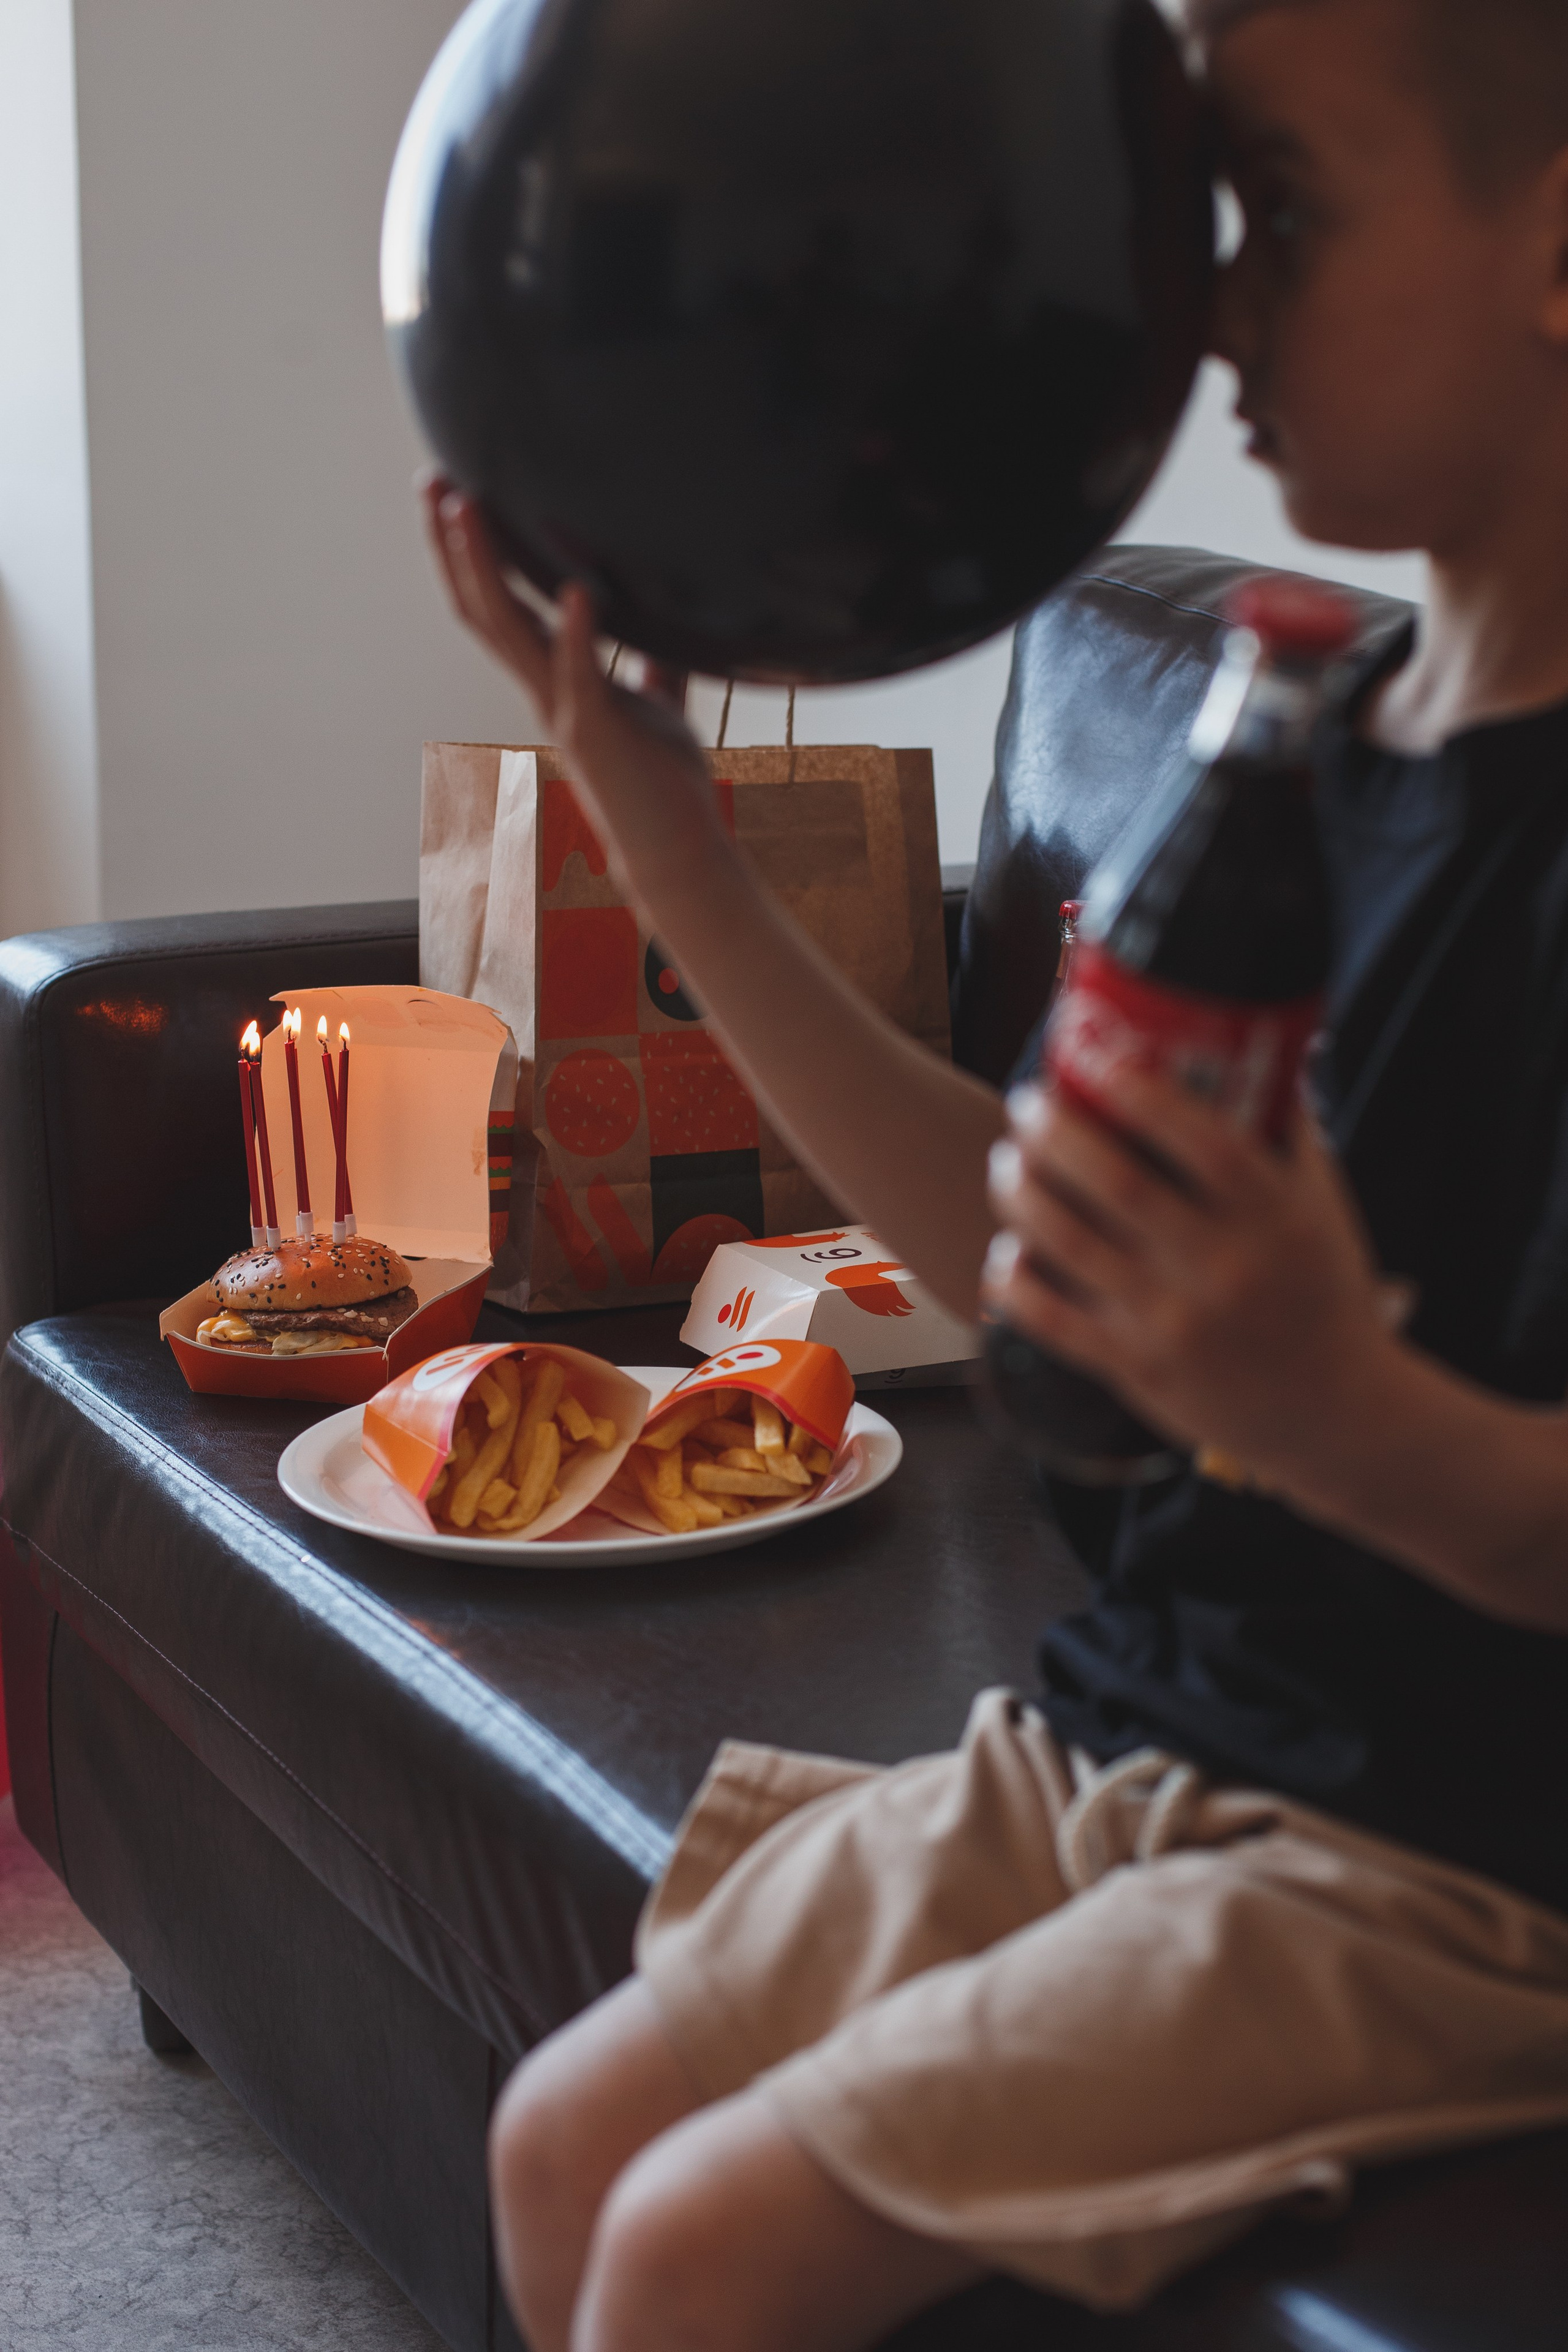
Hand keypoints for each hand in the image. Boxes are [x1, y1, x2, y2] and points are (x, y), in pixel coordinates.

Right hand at [419, 475, 721, 892]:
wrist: (676, 849)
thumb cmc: (664, 779)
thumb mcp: (656, 704)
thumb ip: (649, 664)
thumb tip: (659, 630)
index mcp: (553, 678)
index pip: (496, 604)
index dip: (470, 552)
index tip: (453, 492)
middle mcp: (544, 690)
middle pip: (479, 605)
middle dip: (452, 544)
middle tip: (430, 480)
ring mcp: (564, 710)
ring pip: (507, 632)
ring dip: (486, 567)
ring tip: (470, 507)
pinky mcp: (598, 732)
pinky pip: (580, 677)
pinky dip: (575, 634)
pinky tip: (575, 591)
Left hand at [982, 1070, 1395, 1478]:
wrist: (1335, 1413)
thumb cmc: (1324, 1291)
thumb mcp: (1323, 1208)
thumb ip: (1288, 1133)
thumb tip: (1258, 1042)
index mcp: (1277, 1218)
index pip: (1204, 1141)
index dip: (1141, 1093)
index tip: (1093, 1055)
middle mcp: (1225, 1269)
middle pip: (1118, 1184)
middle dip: (1055, 1132)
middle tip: (1028, 1101)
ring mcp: (1176, 1325)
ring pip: (1072, 1245)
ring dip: (1023, 1192)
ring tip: (1008, 1160)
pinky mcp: (1140, 1372)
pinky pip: (1055, 1320)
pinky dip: (1016, 1281)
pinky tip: (1006, 1248)